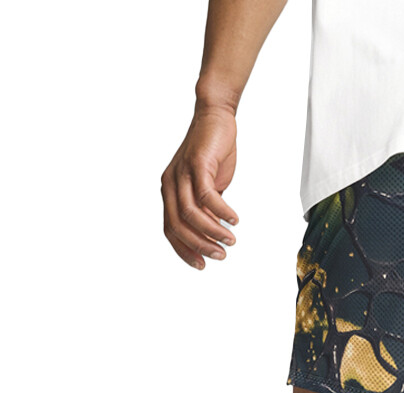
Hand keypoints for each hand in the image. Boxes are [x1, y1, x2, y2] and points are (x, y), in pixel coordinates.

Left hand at [161, 105, 238, 268]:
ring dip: (211, 231)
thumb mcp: (209, 186)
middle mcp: (170, 183)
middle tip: (220, 255)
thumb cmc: (213, 153)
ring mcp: (182, 173)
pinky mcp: (197, 163)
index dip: (185, 250)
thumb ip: (206, 208)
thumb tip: (212, 232)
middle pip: (178, 225)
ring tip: (230, 240)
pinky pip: (207, 195)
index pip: (171, 229)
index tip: (202, 264)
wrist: (216, 117)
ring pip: (190, 213)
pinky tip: (234, 219)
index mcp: (170, 191)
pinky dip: (221, 211)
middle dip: (199, 245)